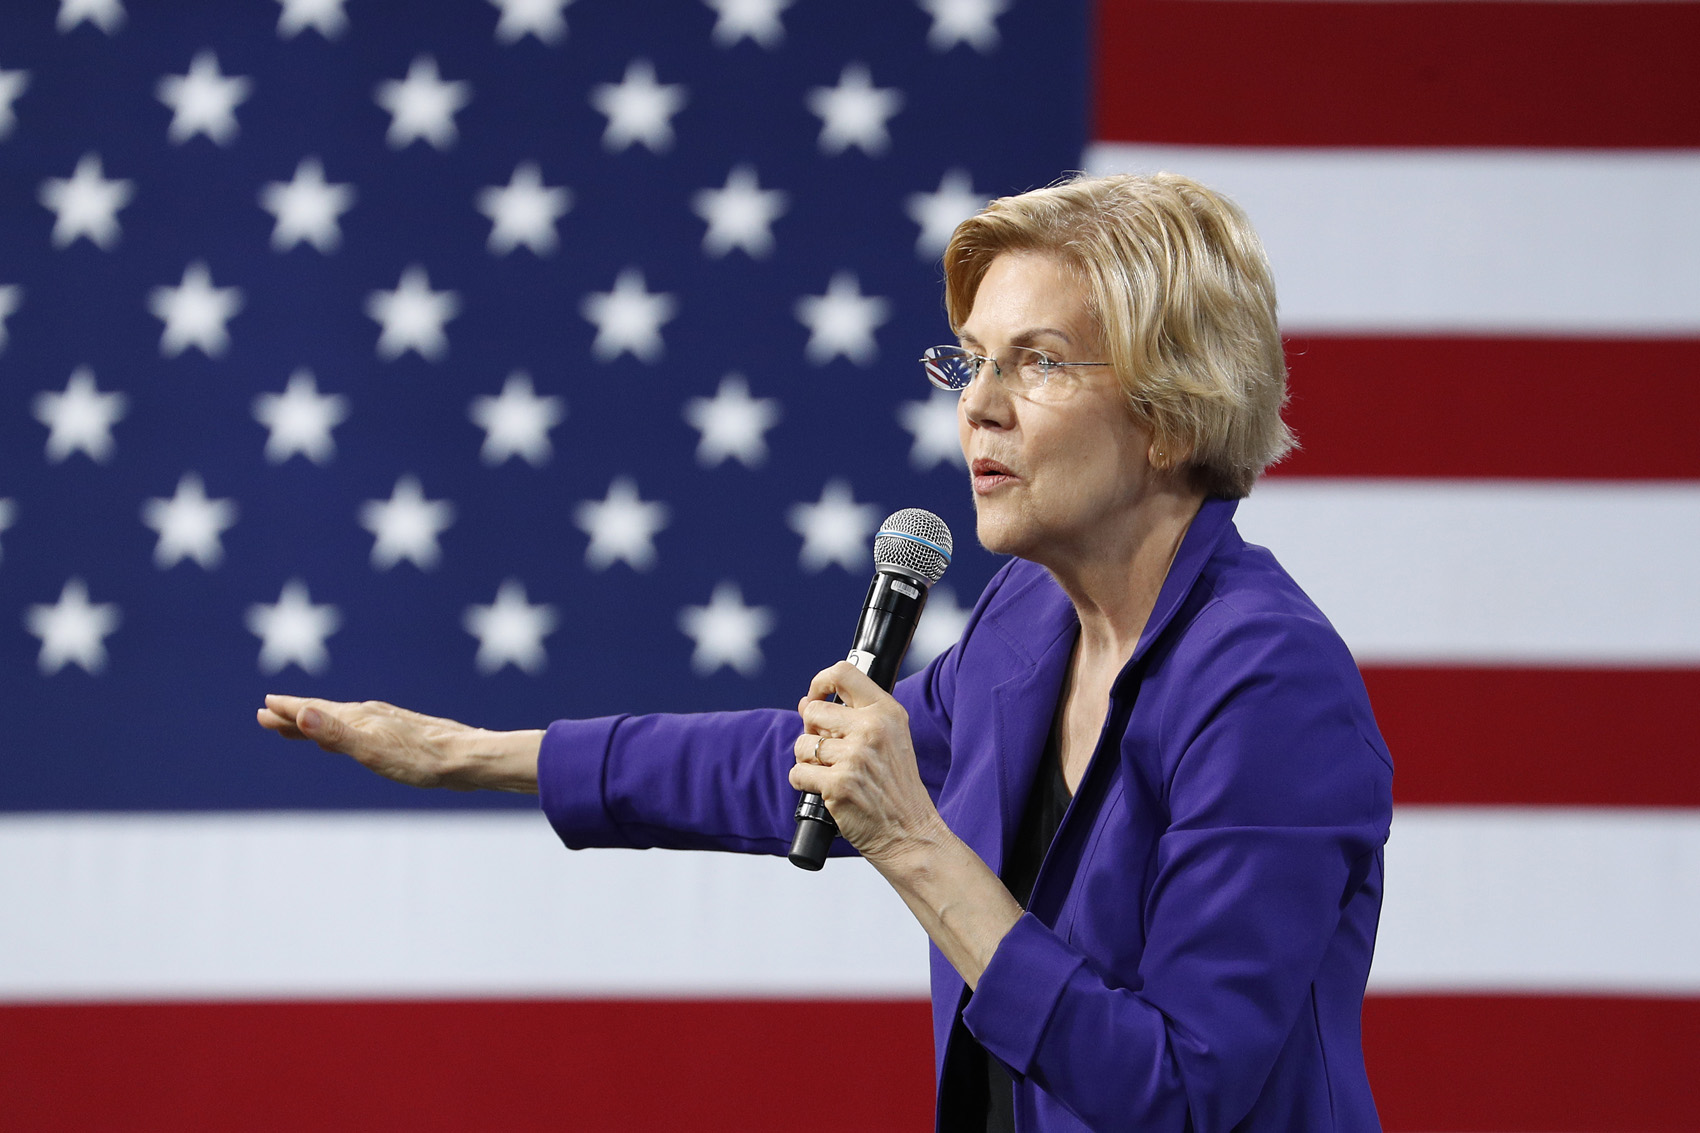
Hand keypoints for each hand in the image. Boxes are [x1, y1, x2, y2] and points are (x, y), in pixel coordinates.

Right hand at [257, 694, 540, 793]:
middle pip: (325, 714)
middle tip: (268, 714)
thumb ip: (336, 733)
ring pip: (343, 721)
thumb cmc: (420, 760)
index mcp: (360, 717)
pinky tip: (349, 740)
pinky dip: (343, 732)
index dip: (288, 711)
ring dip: (317, 723)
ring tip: (299, 726)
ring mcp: (388, 724)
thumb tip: (301, 713)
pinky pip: (361, 731)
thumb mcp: (371, 750)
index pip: (314, 711)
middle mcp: (372, 715)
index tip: (264, 706)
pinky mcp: (403, 736)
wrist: (468, 759)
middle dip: (296, 715)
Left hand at [789, 662, 949, 867]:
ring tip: (832, 774)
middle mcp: (872, 729)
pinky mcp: (838, 784)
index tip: (816, 697)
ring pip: (801, 744)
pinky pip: (798, 773)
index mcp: (887, 712)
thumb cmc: (896, 788)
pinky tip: (825, 790)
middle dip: (812, 733)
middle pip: (813, 711)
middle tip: (830, 753)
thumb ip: (851, 716)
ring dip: (808, 761)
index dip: (820, 682)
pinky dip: (804, 783)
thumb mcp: (889, 740)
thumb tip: (805, 702)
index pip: (844, 673)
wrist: (910, 832)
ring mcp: (855, 756)